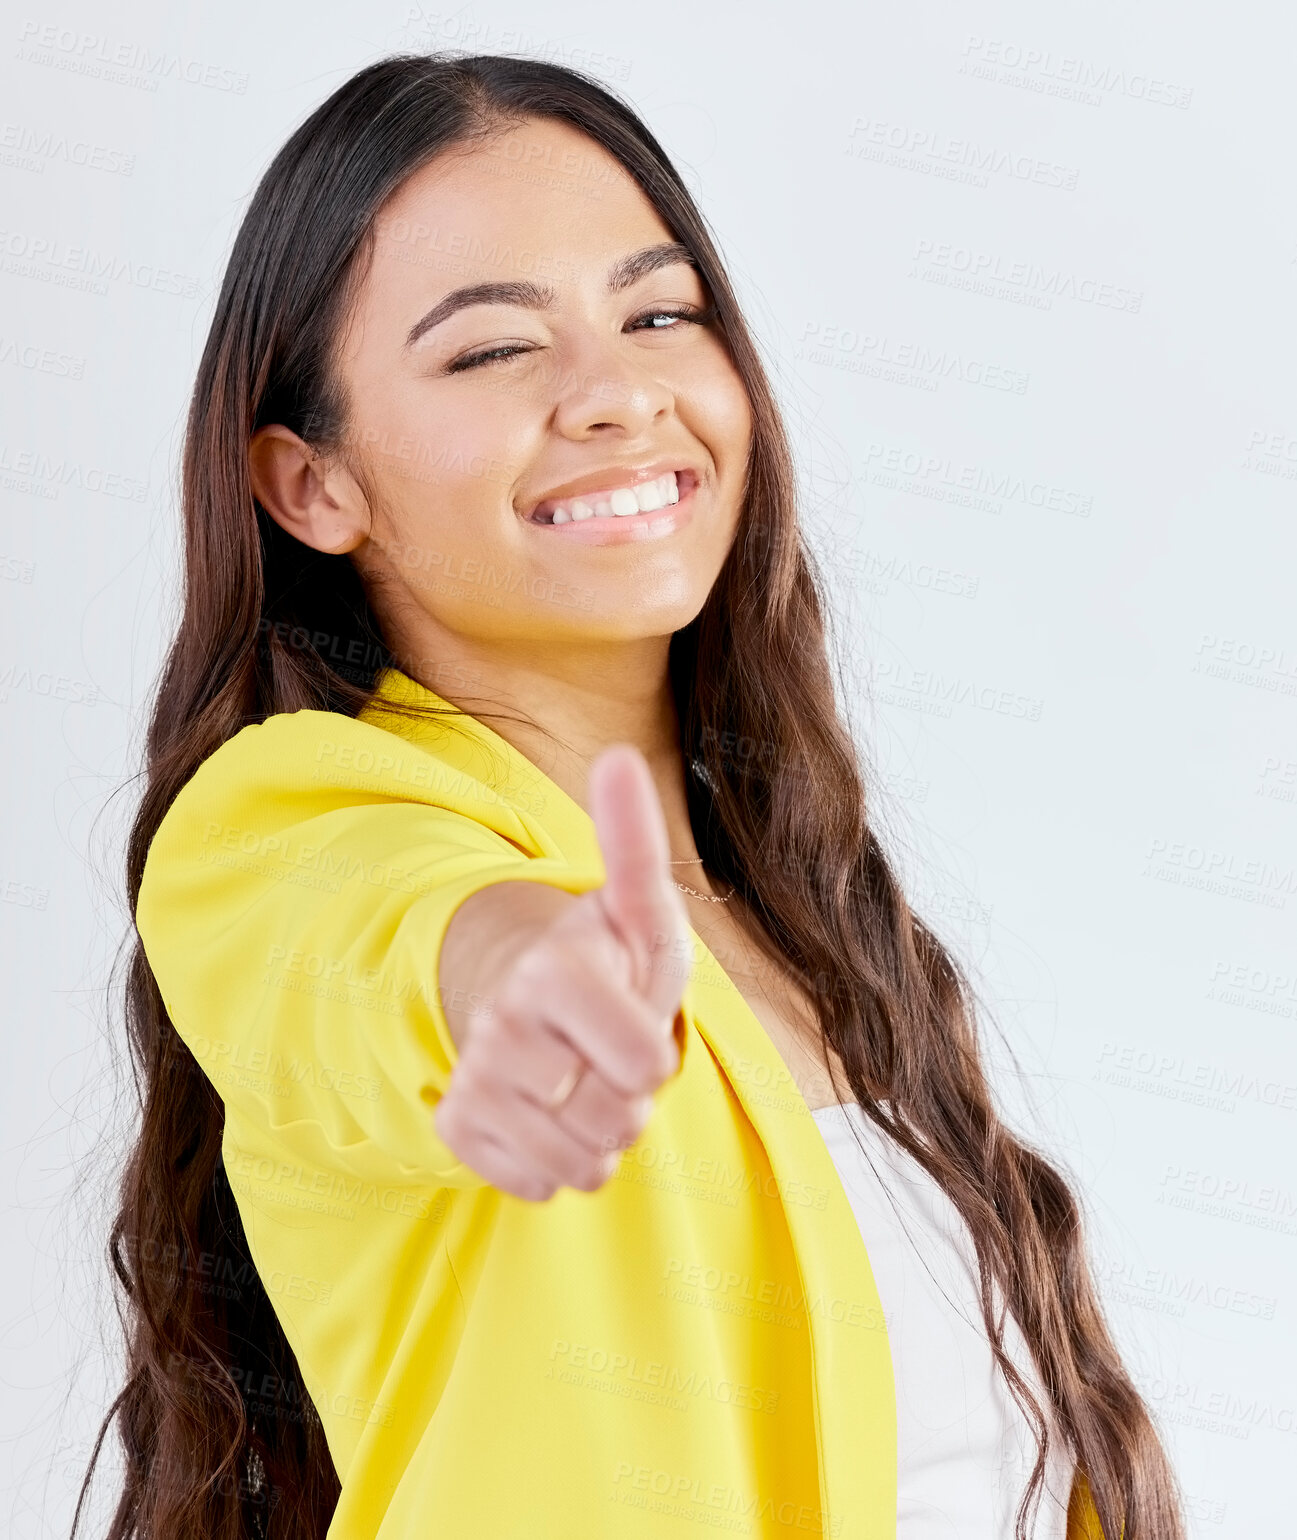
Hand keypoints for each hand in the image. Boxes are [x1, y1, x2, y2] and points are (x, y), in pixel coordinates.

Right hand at [433, 743, 691, 1200]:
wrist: (532, 1004)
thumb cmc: (604, 959)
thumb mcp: (638, 907)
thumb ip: (633, 842)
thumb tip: (617, 754)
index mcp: (551, 970)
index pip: (642, 1065)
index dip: (655, 1056)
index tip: (635, 1022)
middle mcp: (501, 1024)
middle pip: (612, 1118)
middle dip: (629, 1097)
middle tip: (609, 1053)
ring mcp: (474, 1078)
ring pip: (579, 1160)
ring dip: (598, 1134)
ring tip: (583, 1080)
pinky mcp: (458, 1127)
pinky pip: (536, 1183)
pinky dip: (556, 1163)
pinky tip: (548, 1114)